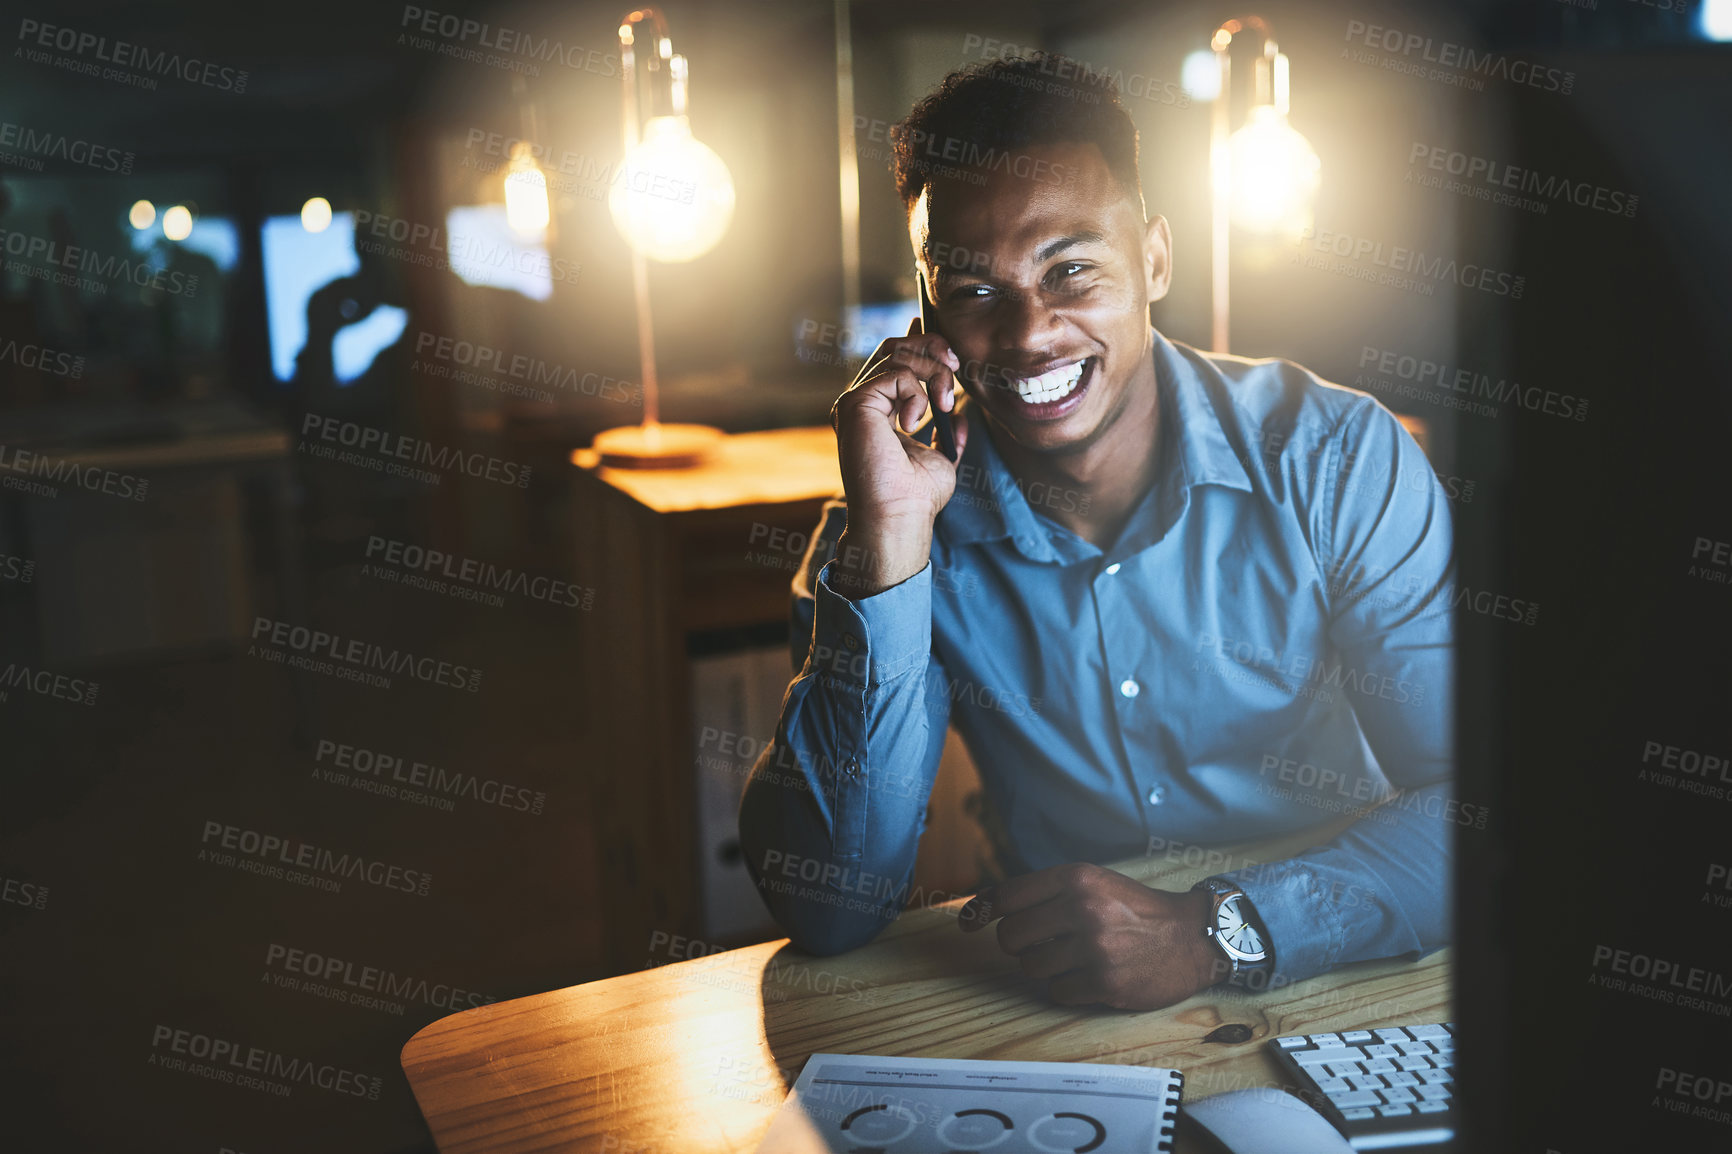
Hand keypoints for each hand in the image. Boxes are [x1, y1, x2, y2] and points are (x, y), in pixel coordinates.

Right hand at [827, 318, 970, 597]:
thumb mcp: (942, 455)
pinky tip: (917, 420)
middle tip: (956, 367)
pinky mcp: (854, 404)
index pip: (893, 361)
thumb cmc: (917, 496)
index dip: (918, 341)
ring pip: (897, 354)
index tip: (946, 344)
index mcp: (876, 412)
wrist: (900, 515)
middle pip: (893, 346)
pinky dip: (917, 391)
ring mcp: (854, 402)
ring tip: (944, 402)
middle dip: (930, 347)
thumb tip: (957, 410)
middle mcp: (861, 404)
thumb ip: (947, 430)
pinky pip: (894, 373)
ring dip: (932, 372)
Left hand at [958, 863, 1226, 1009]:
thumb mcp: (1092, 883)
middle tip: (1045, 942)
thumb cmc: (1134, 909)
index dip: (981, 911)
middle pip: (1011, 937)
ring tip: (1077, 956)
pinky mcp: (1106, 983)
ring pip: (1031, 967)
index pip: (1007, 896)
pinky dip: (1068, 987)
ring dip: (1046, 966)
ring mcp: (1095, 949)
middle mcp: (1083, 909)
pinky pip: (1057, 992)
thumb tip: (978, 909)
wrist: (1191, 938)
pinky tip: (1093, 975)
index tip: (966, 923)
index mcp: (1076, 878)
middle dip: (1020, 944)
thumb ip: (1042, 893)